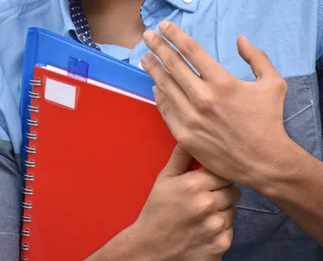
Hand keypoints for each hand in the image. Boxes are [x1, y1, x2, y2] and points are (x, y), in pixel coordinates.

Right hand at [134, 144, 238, 260]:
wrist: (150, 250)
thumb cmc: (157, 211)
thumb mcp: (164, 179)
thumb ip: (181, 157)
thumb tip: (191, 136)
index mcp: (194, 185)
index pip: (225, 172)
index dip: (219, 175)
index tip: (211, 179)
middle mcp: (208, 205)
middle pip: (233, 190)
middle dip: (223, 191)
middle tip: (207, 196)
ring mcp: (216, 227)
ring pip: (233, 210)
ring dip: (223, 210)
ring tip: (203, 213)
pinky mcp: (221, 245)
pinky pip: (231, 230)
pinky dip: (221, 229)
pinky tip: (204, 228)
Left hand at [141, 21, 289, 188]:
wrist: (265, 163)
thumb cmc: (269, 120)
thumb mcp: (273, 83)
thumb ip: (257, 57)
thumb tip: (240, 39)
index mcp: (222, 81)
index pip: (191, 50)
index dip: (175, 35)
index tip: (164, 26)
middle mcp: (203, 97)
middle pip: (173, 64)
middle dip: (158, 46)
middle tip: (148, 36)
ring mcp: (191, 118)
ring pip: (165, 86)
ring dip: (153, 69)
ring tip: (144, 57)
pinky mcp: (184, 136)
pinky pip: (166, 110)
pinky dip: (159, 96)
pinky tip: (155, 86)